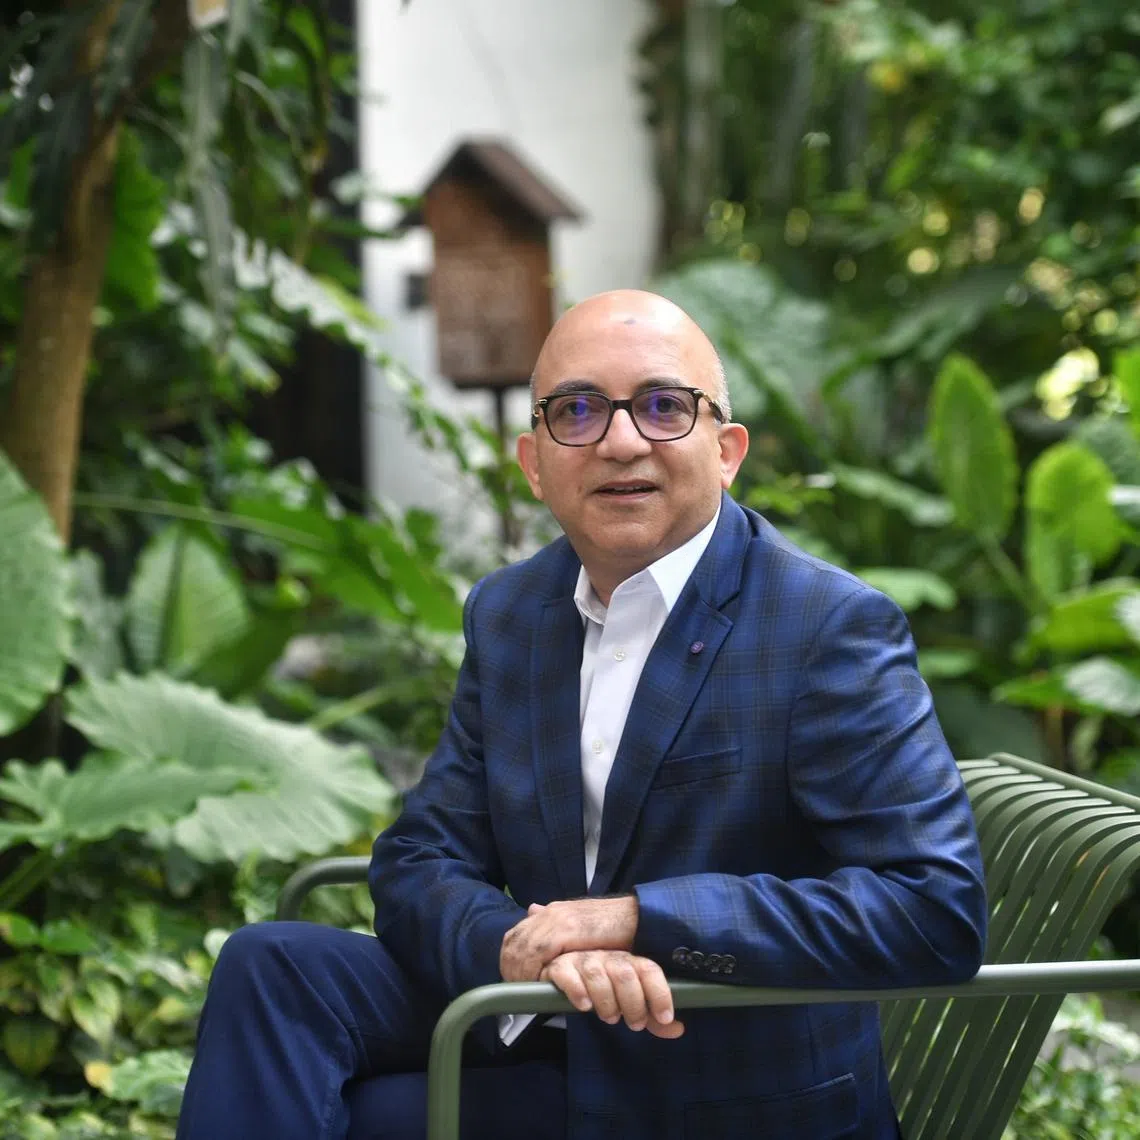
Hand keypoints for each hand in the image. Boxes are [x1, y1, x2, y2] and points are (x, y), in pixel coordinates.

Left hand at [500, 896, 638, 981]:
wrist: (638, 918)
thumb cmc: (613, 929)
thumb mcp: (581, 927)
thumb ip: (558, 925)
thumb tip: (532, 910)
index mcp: (551, 912)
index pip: (516, 936)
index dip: (511, 961)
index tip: (516, 981)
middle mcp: (550, 912)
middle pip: (514, 942)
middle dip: (512, 969)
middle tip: (520, 992)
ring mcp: (557, 917)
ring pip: (522, 947)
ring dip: (521, 973)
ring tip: (530, 992)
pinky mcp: (567, 927)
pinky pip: (538, 949)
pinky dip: (535, 968)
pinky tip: (540, 983)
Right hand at [541, 950, 683, 1038]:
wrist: (563, 973)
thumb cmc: (604, 990)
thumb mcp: (630, 1002)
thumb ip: (651, 1015)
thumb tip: (678, 1029)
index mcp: (627, 962)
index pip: (648, 969)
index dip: (659, 992)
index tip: (665, 1017)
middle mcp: (607, 957)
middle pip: (624, 973)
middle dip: (633, 1002)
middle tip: (635, 1023)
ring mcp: (582, 959)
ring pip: (597, 973)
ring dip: (607, 1000)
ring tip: (610, 1017)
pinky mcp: (558, 967)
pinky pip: (567, 974)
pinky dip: (577, 991)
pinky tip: (584, 1005)